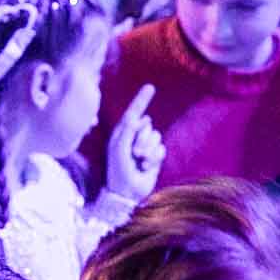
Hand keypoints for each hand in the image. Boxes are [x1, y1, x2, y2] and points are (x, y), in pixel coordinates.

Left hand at [102, 85, 163, 203]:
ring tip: (140, 161)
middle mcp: (134, 137)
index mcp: (122, 133)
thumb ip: (126, 131)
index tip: (150, 87)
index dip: (142, 99)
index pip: (133, 112)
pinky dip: (154, 158)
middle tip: (134, 153)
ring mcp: (145, 146)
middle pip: (147, 126)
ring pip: (156, 137)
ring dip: (149, 150)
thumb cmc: (118, 170)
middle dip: (143, 139)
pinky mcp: (155, 156)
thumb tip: (138, 117)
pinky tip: (145, 167)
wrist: (127, 192)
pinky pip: (161, 149)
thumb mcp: (118, 149)